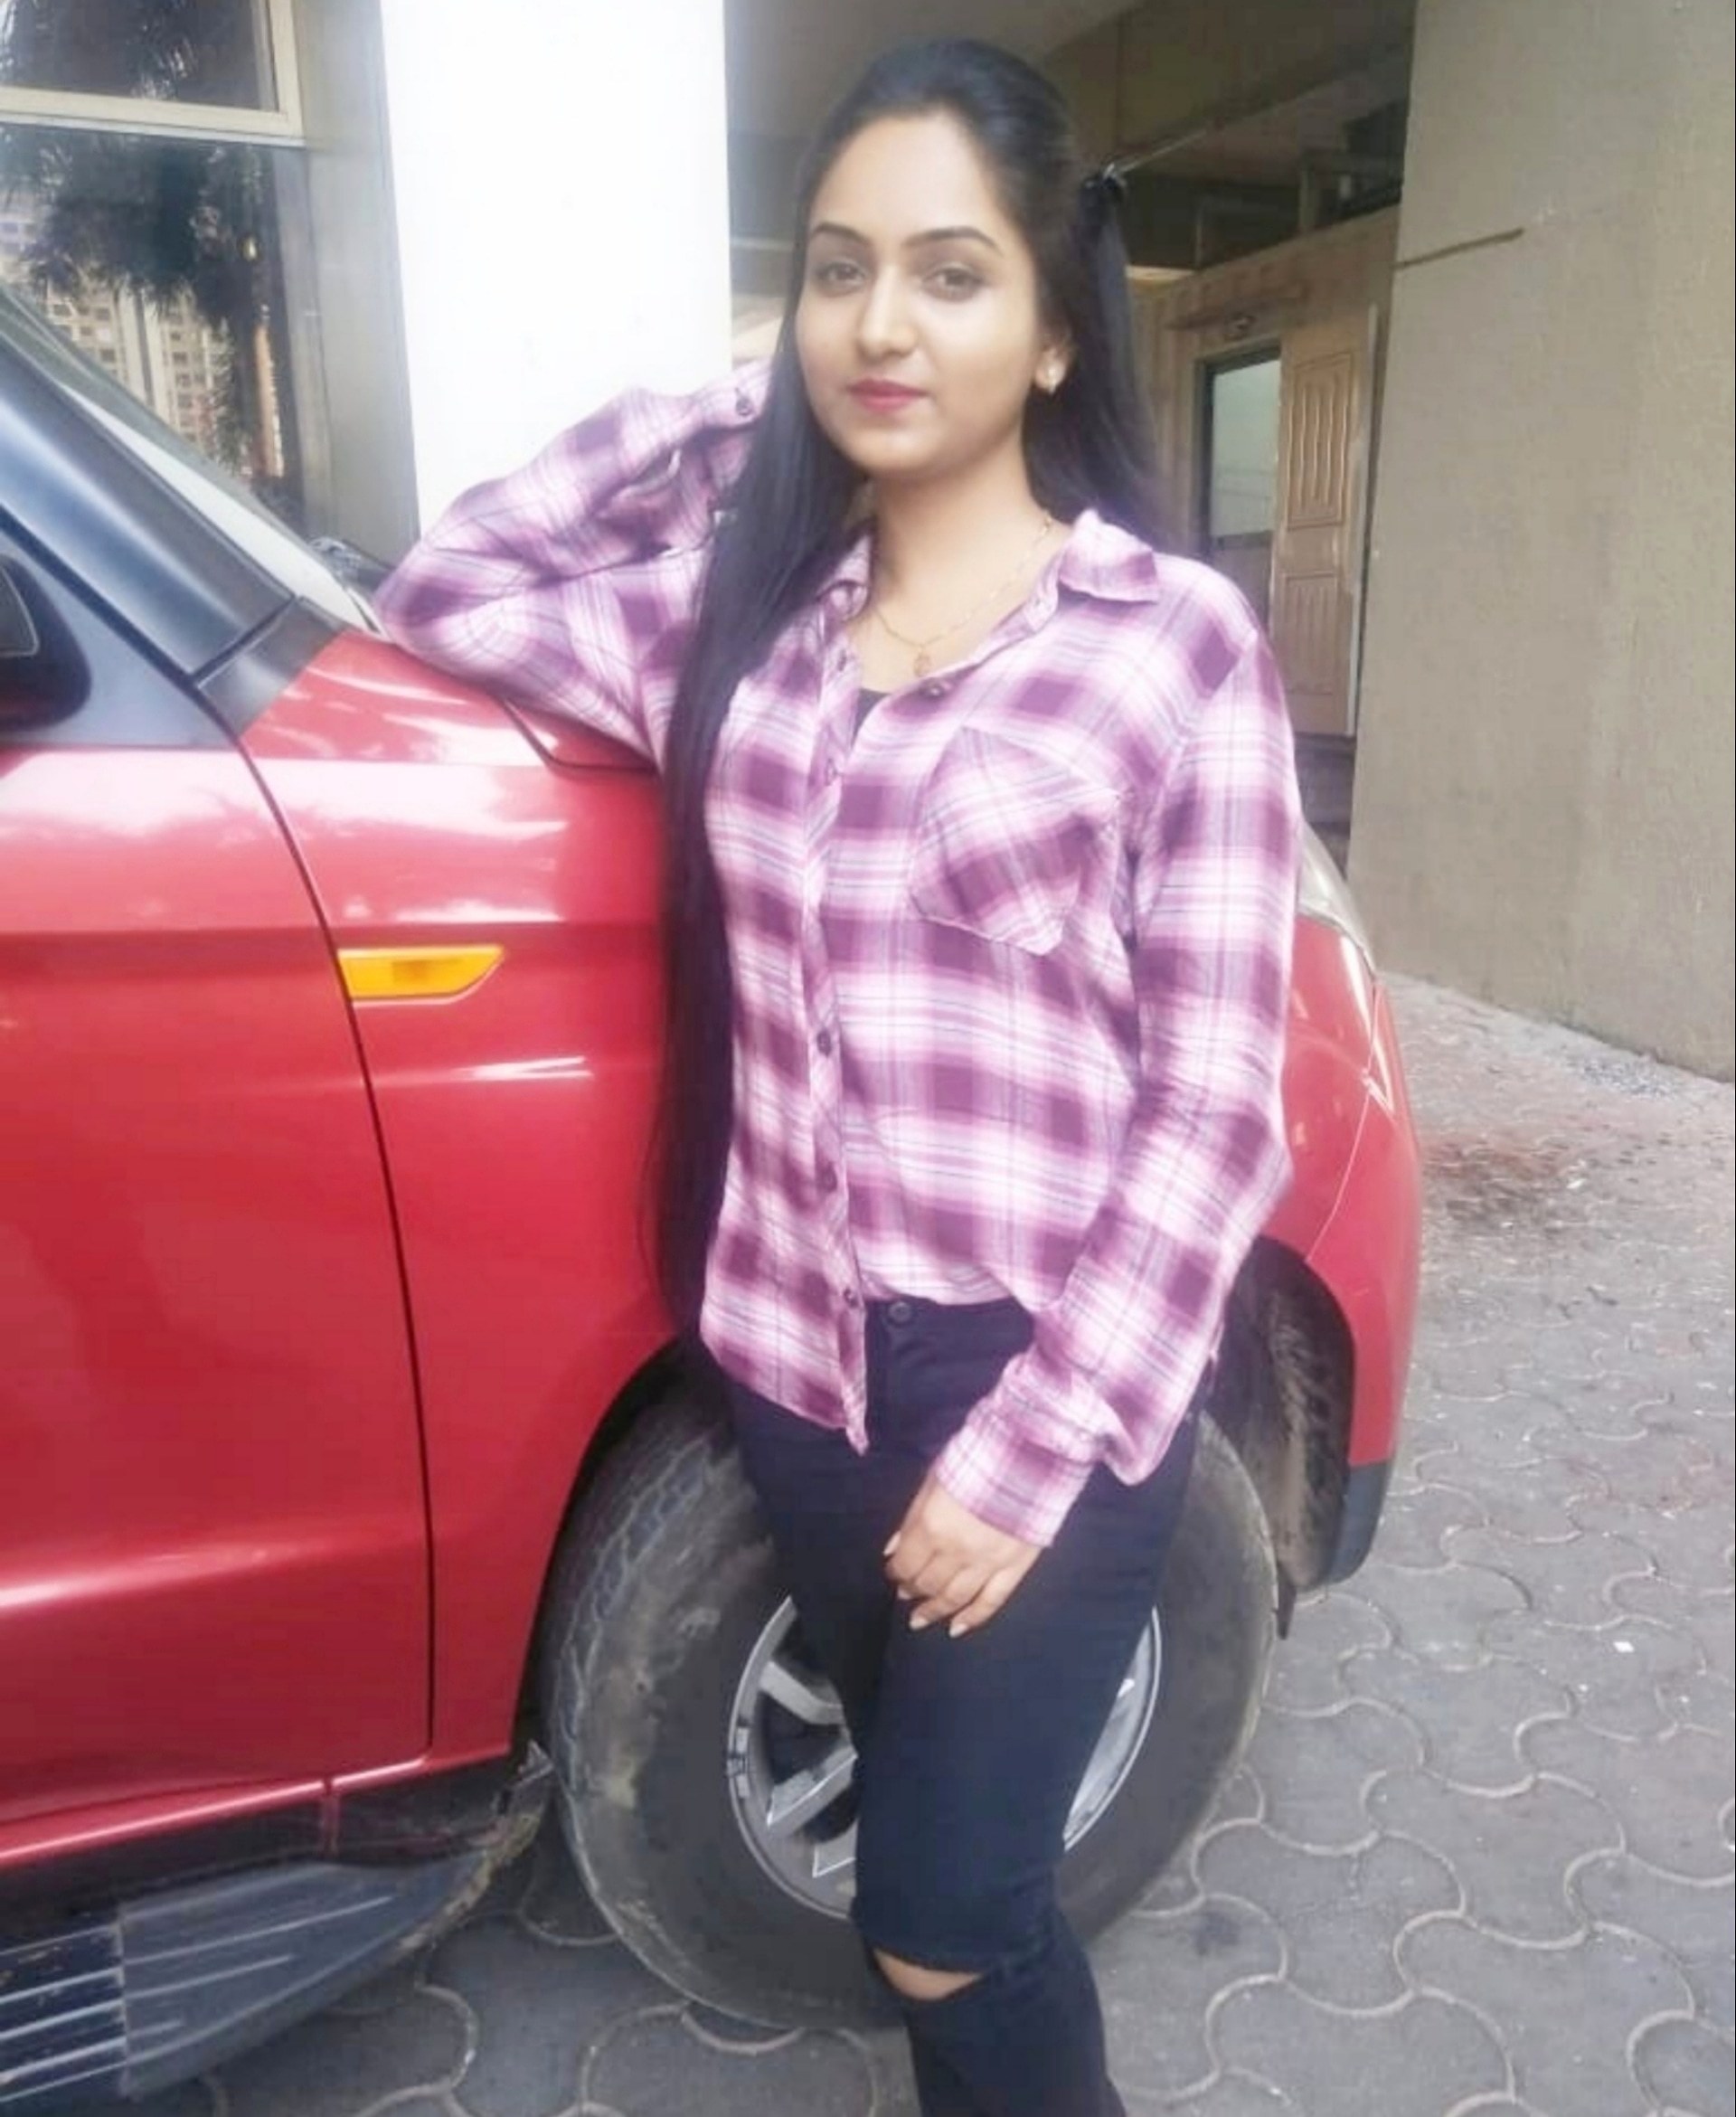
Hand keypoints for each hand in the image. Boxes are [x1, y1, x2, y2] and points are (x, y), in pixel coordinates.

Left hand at [884, 1471, 1040, 1638]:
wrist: (1029, 1456)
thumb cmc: (976, 1459)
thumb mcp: (934, 1480)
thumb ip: (912, 1518)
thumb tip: (892, 1549)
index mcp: (932, 1527)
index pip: (906, 1563)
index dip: (896, 1571)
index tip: (893, 1572)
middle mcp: (956, 1552)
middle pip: (928, 1583)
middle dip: (913, 1589)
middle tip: (906, 1593)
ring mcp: (987, 1563)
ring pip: (955, 1598)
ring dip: (934, 1610)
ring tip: (920, 1619)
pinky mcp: (1015, 1567)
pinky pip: (992, 1601)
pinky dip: (973, 1618)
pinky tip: (957, 1629)